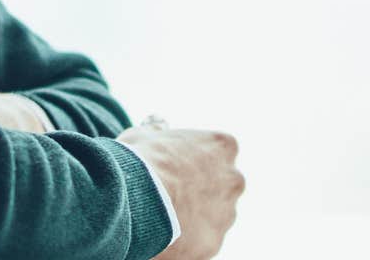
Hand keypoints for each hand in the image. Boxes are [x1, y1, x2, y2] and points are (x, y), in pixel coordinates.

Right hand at [117, 124, 244, 259]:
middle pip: (220, 184)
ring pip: (214, 216)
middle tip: (168, 195)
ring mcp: (226, 214)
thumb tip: (157, 127)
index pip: (216, 150)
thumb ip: (157, 132)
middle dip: (200, 190)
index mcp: (222, 145)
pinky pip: (201, 241)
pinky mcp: (213, 243)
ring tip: (162, 218)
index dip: (191, 159)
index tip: (173, 166)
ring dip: (194, 217)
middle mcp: (233, 179)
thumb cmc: (138, 162)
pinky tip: (164, 237)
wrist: (136, 202)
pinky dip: (186, 241)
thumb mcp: (143, 136)